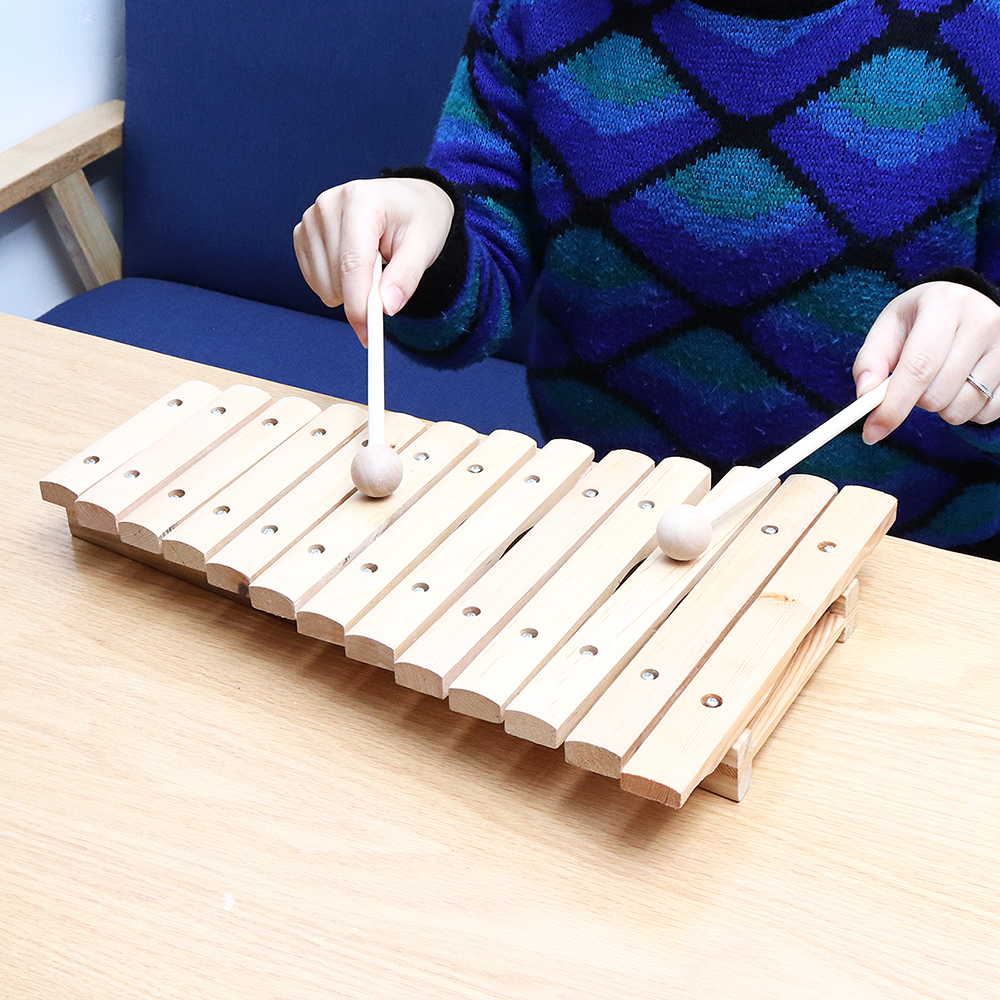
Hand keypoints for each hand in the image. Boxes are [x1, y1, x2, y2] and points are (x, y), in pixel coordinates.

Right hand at [293, 177, 454, 344]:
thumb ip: (406, 276)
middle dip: (362, 297)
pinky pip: (315, 281)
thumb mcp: (425, 245)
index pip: (352, 263)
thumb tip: (387, 308)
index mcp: (361, 201)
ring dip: (350, 291)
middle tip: (387, 287)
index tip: (369, 334)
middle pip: (336, 278)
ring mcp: (311, 218)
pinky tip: (354, 267)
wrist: (406, 201)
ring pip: (323, 285)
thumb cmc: (418, 219)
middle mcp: (329, 205)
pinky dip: (336, 286)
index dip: (359, 304)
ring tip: (373, 266)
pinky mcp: (302, 233)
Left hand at [853, 280, 999, 442]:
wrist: (965, 307)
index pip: (918, 367)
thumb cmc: (919, 322)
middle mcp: (983, 321)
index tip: (871, 432)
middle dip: (914, 402)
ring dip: (940, 408)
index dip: (893, 406)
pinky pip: (986, 414)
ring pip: (961, 408)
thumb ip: (871, 361)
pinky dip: (966, 410)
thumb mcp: (889, 328)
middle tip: (914, 382)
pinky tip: (963, 385)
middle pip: (937, 394)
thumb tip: (866, 395)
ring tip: (940, 379)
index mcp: (945, 305)